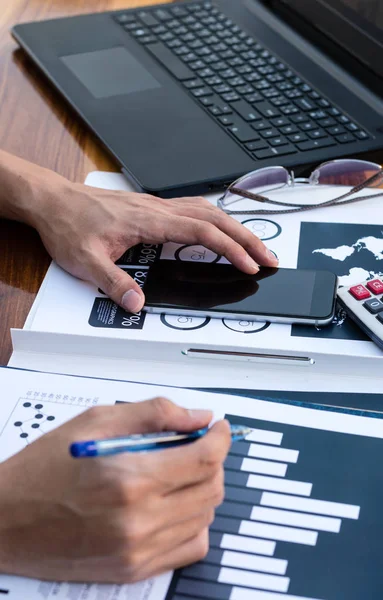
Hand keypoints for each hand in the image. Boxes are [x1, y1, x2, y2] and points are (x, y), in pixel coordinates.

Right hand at [0, 398, 230, 582]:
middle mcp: (139, 519)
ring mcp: (139, 550)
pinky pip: (191, 547)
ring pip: (205, 515)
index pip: (204, 457)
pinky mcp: (134, 569)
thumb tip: (196, 417)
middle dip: (212, 458)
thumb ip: (153, 414)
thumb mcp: (95, 422)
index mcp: (130, 478)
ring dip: (203, 487)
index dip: (219, 437)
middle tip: (196, 444)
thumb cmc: (43, 469)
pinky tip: (175, 503)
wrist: (7, 521)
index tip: (217, 427)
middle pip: (210, 486)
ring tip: (181, 471)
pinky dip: (194, 521)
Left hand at [30, 173, 277, 312]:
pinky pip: (194, 210)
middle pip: (215, 218)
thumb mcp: (86, 261)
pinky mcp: (152, 208)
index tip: (249, 264)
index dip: (230, 248)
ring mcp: (157, 206)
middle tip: (269, 257)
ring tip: (254, 246)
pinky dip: (216, 221)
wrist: (53, 201)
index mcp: (149, 220)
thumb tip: (137, 303)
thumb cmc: (69, 224)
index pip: (201, 232)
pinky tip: (219, 230)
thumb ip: (113, 283)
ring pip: (208, 210)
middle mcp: (158, 209)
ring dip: (235, 227)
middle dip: (247, 237)